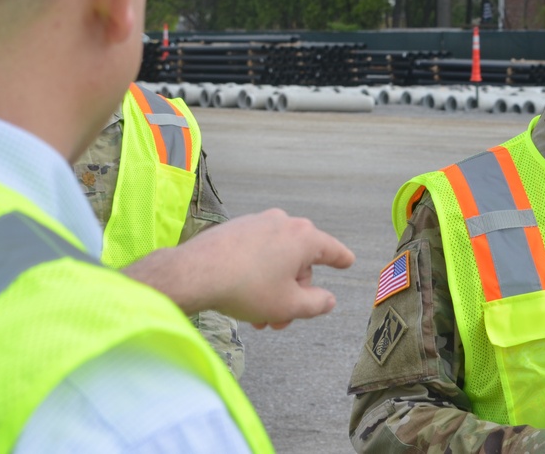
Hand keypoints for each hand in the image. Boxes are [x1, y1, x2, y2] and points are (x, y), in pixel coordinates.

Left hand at [124, 208, 354, 326]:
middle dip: (293, 292)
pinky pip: (257, 252)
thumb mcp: (288, 305)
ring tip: (258, 318)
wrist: (196, 273)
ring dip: (273, 288)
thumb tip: (329, 300)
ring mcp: (258, 222)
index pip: (331, 249)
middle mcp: (283, 223)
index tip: (348, 261)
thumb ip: (316, 304)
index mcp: (303, 237)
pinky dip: (257, 273)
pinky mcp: (236, 228)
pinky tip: (242, 297)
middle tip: (280, 321)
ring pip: (276, 259)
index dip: (341, 259)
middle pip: (300, 261)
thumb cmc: (247, 288)